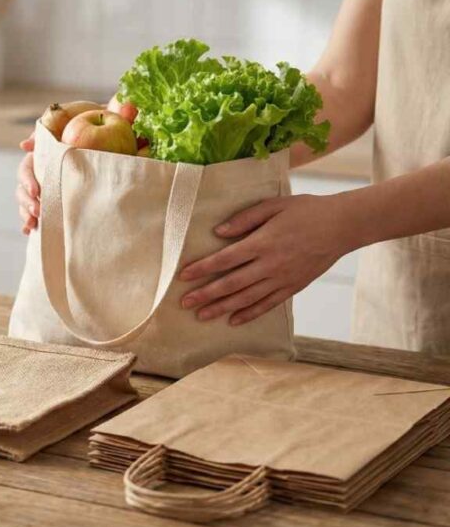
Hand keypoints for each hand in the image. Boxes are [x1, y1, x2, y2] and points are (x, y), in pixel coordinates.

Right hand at [16, 95, 126, 234]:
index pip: (32, 157)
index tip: (37, 190)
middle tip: (39, 209)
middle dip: (27, 196)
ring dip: (26, 208)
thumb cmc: (107, 121)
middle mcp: (44, 160)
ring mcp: (47, 177)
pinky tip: (29, 230)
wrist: (114, 136)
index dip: (30, 174)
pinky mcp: (52, 192)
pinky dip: (29, 218)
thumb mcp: (110, 113)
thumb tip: (127, 107)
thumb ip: (117, 109)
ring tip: (35, 222)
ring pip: (26, 193)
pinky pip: (35, 206)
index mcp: (51, 142)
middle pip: (25, 178)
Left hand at [178, 194, 356, 325]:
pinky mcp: (294, 286)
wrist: (343, 226)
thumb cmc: (306, 211)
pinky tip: (233, 320)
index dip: (202, 269)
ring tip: (202, 316)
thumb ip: (245, 219)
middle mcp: (270, 264)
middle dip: (205, 294)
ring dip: (222, 308)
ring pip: (247, 298)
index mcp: (263, 242)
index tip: (183, 276)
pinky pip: (268, 304)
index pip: (224, 259)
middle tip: (184, 303)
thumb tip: (218, 232)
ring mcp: (282, 278)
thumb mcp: (274, 205)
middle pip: (231, 283)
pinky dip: (250, 313)